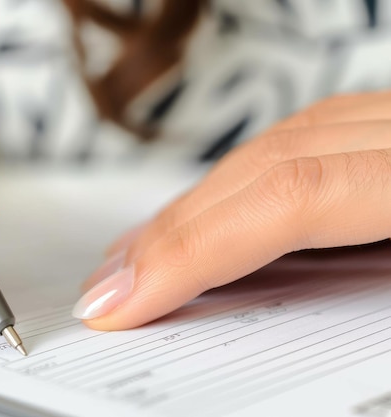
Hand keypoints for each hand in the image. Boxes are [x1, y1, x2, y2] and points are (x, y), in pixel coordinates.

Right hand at [73, 90, 390, 329]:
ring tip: (137, 252)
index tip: (127, 299)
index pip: (287, 197)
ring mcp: (387, 124)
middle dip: (170, 232)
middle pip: (260, 167)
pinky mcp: (382, 131)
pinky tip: (207, 207)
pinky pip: (297, 142)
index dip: (192, 248)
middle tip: (108, 285)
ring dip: (193, 205)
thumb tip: (265, 313)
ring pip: (269, 147)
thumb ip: (373, 294)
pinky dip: (236, 182)